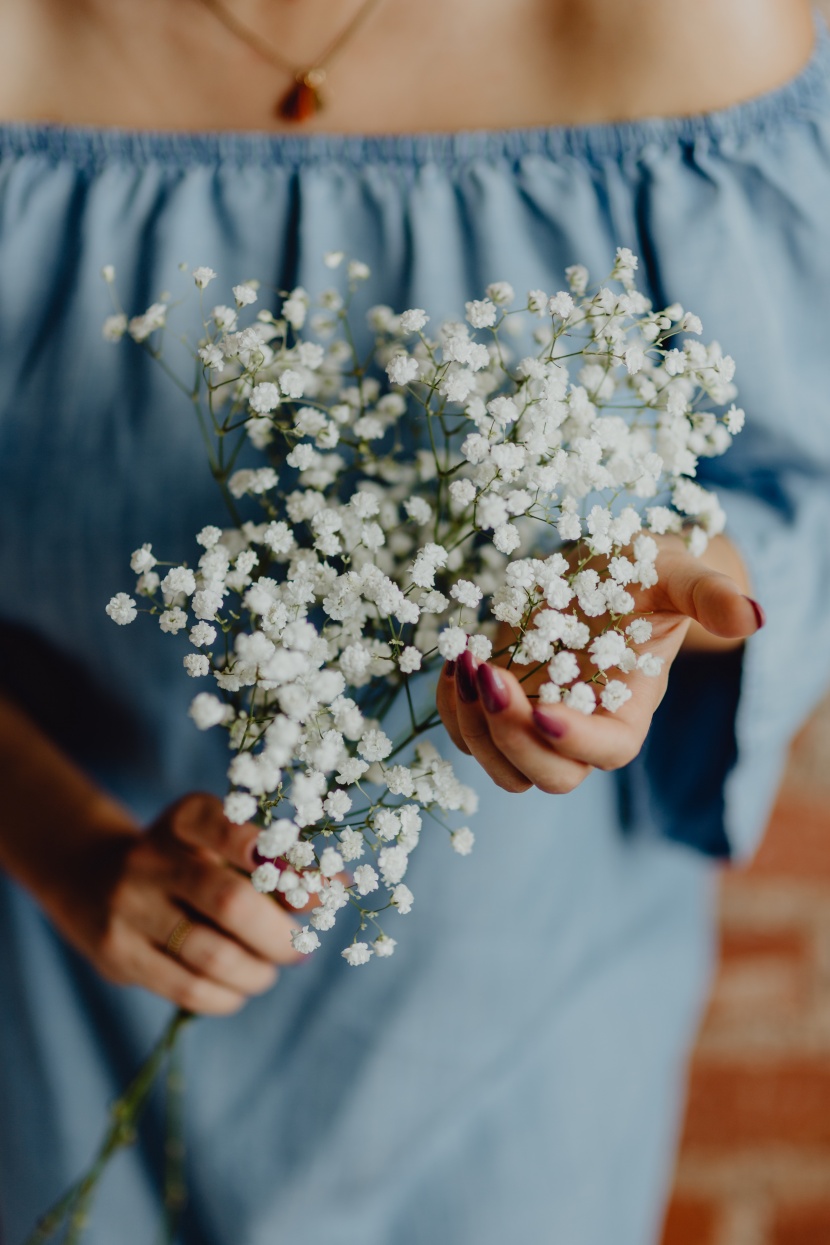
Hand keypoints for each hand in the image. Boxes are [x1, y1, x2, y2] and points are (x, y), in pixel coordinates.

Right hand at [41, 793, 302, 1014]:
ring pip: (213, 955)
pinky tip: (237, 988)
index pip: (234, 831)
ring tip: (268, 971)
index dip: (284, 862)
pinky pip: (188, 989)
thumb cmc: (185, 861)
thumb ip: (273, 866)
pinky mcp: (119, 954)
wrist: (94, 880)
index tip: (326, 887)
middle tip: (301, 949)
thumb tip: (338, 887)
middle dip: (280, 936)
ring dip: (257, 973)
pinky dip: (227, 997)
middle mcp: (152, 858)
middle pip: (231, 903)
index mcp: (186, 819)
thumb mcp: (219, 846)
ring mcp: (130, 907)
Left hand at [436, 535, 763, 795]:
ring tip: (465, 661)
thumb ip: (709, 596)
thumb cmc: (645, 572)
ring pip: (501, 765)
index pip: (608, 750)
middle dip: (512, 737)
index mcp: (630, 708)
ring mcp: (535, 719)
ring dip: (474, 725)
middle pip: (548, 776)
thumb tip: (753, 617)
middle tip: (490, 676)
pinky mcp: (499, 704)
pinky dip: (451, 707)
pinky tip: (455, 657)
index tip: (543, 709)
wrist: (603, 569)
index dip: (576, 741)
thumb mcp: (677, 572)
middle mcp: (581, 726)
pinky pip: (467, 731)